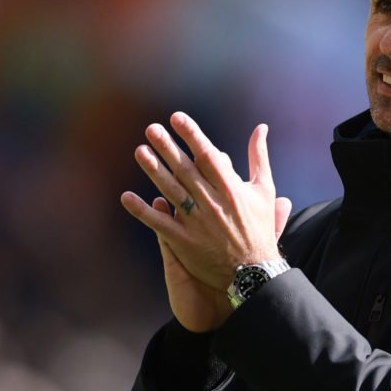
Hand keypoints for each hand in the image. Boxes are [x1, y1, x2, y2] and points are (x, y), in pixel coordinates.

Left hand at [121, 116, 292, 330]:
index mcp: (232, 188)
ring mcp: (197, 223)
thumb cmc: (259, 228)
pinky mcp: (184, 242)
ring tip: (140, 151)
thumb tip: (260, 128)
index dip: (191, 135)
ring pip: (171, 192)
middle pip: (186, 170)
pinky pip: (159, 223)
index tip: (176, 118)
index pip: (208, 156)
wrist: (254, 272)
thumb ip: (259, 157)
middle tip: (151, 129)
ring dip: (154, 171)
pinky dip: (142, 210)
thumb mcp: (264, 189)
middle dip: (168, 148)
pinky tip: (126, 197)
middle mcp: (213, 203)